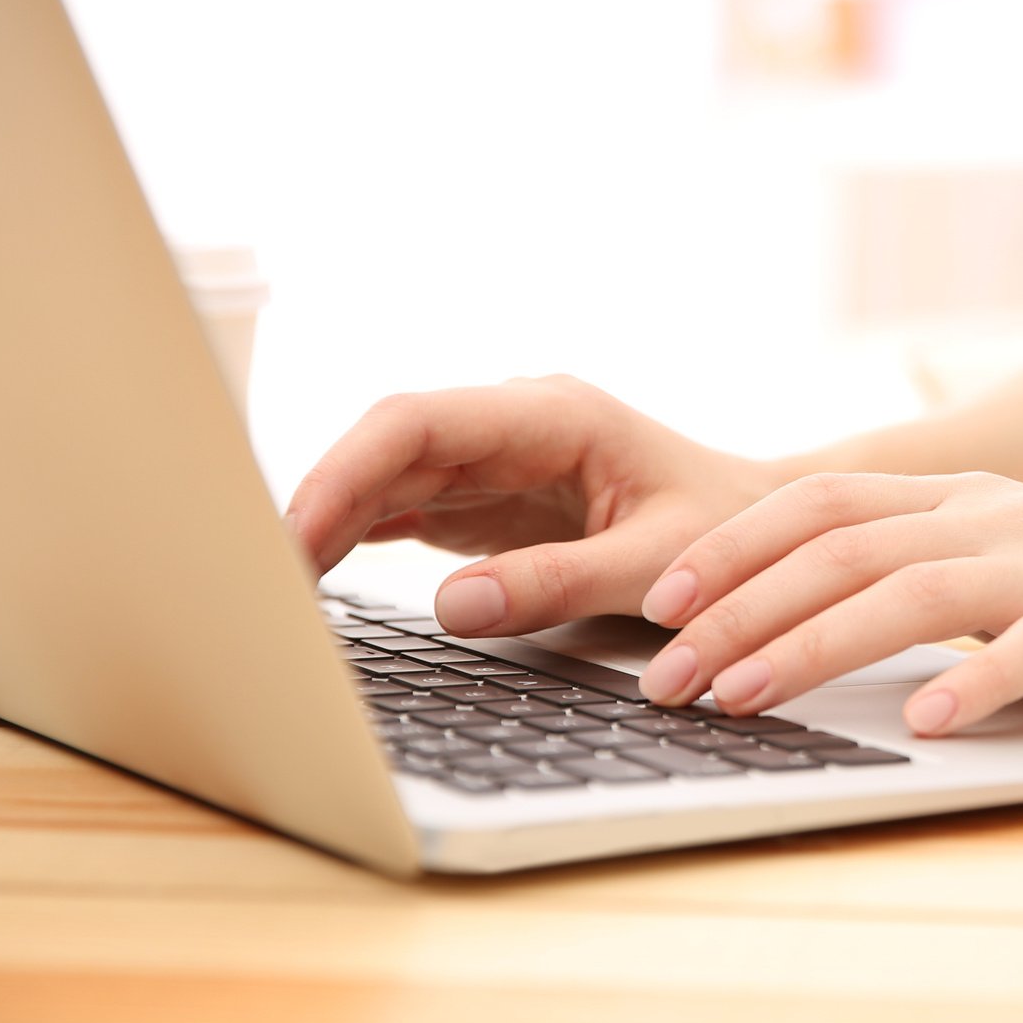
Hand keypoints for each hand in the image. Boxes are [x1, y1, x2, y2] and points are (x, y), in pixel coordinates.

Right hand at [284, 376, 784, 633]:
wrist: (765, 533)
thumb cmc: (730, 536)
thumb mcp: (655, 564)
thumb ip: (561, 582)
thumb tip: (456, 607)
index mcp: (553, 416)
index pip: (419, 423)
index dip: (348, 471)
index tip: (296, 533)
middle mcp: (511, 427)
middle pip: (386, 445)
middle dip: (319, 498)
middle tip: (258, 575)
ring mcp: (492, 462)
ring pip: (383, 477)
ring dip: (327, 523)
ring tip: (269, 588)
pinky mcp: (484, 504)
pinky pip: (401, 511)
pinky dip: (353, 540)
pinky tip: (309, 581)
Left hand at [633, 471, 1022, 735]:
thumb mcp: (1007, 562)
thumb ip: (917, 570)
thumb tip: (784, 620)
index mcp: (963, 498)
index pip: (824, 501)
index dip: (736, 545)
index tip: (660, 601)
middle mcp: (998, 517)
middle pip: (845, 547)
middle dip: (741, 609)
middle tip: (669, 675)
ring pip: (913, 590)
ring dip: (815, 646)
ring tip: (746, 698)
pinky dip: (973, 682)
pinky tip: (924, 723)